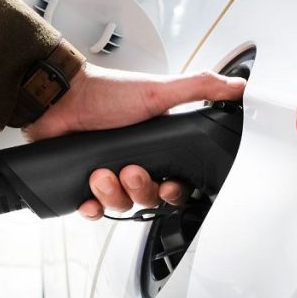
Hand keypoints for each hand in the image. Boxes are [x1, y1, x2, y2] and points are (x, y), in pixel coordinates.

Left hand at [24, 63, 245, 219]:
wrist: (59, 98)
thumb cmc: (105, 92)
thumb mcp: (159, 90)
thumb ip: (199, 89)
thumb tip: (237, 86)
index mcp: (156, 147)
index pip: (176, 183)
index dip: (175, 191)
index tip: (169, 185)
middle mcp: (134, 163)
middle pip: (149, 199)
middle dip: (141, 188)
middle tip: (130, 170)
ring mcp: (107, 175)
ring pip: (121, 205)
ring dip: (112, 193)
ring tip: (101, 172)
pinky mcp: (82, 184)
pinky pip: (93, 211)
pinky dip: (91, 208)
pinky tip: (88, 198)